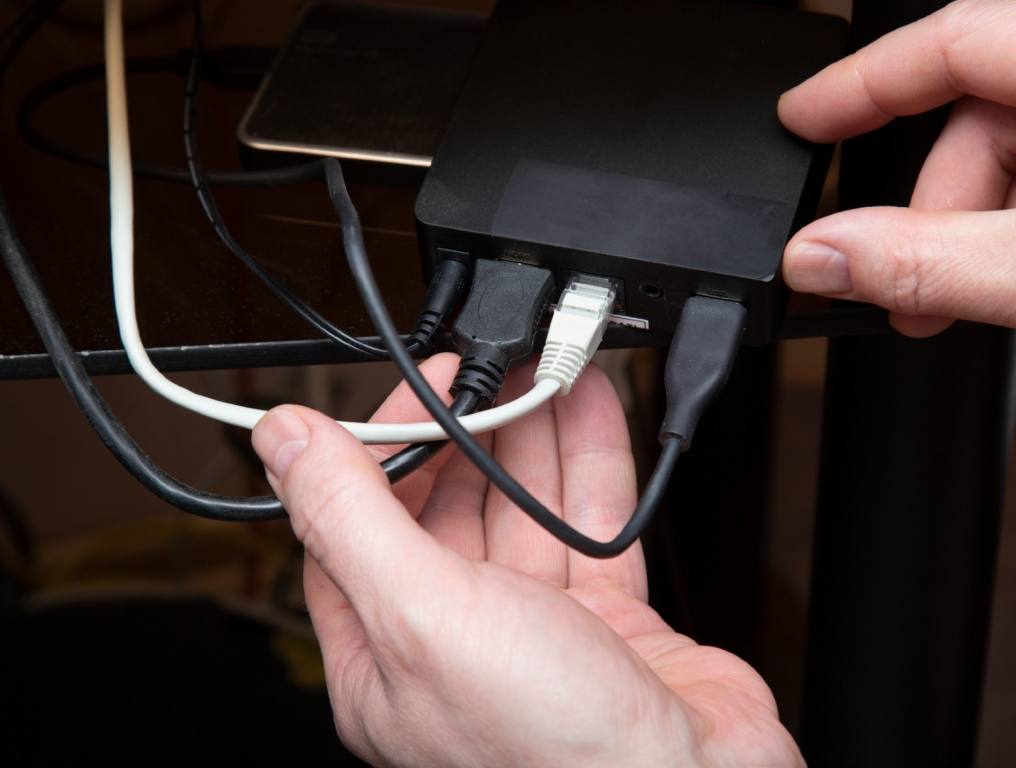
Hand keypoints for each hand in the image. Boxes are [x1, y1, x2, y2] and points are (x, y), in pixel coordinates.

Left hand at [251, 353, 800, 766]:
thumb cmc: (553, 755)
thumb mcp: (424, 617)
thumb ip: (350, 517)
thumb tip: (283, 440)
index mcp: (386, 655)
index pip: (357, 523)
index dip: (382, 446)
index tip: (414, 388)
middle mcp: (456, 643)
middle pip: (448, 506)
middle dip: (470, 431)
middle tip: (492, 369)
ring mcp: (535, 630)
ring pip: (523, 509)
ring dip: (534, 435)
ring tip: (544, 369)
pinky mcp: (605, 621)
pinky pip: (589, 525)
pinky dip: (591, 463)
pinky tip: (590, 410)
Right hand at [779, 0, 1015, 336]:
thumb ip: (925, 262)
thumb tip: (820, 257)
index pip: (942, 39)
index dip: (857, 83)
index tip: (800, 121)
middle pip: (975, 116)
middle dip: (930, 210)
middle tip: (911, 291)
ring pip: (1012, 152)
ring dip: (970, 230)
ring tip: (967, 301)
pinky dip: (1010, 227)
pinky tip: (1007, 279)